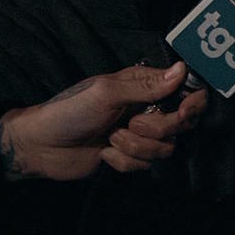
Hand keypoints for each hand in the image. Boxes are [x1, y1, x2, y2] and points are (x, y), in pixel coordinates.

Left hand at [0, 64, 209, 179]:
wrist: (41, 147)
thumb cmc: (69, 111)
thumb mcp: (106, 93)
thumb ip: (146, 86)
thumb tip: (183, 70)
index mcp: (144, 86)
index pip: (186, 90)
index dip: (192, 103)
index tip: (182, 112)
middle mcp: (147, 109)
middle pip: (181, 123)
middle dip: (157, 128)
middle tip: (130, 124)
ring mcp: (140, 135)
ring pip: (164, 148)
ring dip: (135, 146)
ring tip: (110, 139)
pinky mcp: (130, 157)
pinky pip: (144, 164)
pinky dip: (123, 161)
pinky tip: (104, 153)